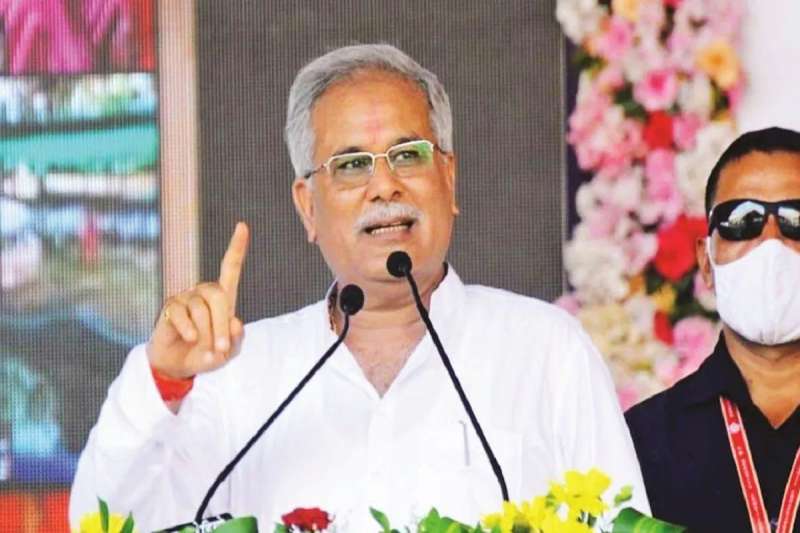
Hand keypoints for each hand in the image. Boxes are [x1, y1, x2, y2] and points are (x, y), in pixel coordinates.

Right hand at [147, 222, 248, 378]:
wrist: (178, 365)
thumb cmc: (207, 353)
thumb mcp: (227, 352)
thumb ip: (236, 339)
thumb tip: (236, 322)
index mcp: (223, 297)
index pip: (230, 268)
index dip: (236, 248)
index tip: (242, 226)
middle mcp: (203, 292)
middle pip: (217, 294)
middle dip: (222, 323)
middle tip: (223, 347)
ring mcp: (185, 297)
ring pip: (201, 308)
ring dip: (207, 332)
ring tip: (208, 349)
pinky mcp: (170, 307)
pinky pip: (181, 314)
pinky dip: (189, 330)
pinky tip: (190, 338)